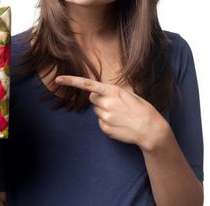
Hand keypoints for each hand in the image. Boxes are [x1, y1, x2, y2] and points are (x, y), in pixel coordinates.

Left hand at [55, 75, 169, 151]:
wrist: (151, 130)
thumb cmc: (141, 109)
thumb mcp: (128, 94)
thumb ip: (110, 93)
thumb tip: (95, 96)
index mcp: (112, 91)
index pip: (87, 84)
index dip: (71, 81)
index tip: (58, 79)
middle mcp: (106, 103)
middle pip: (92, 99)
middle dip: (100, 100)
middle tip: (116, 105)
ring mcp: (105, 117)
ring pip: (97, 112)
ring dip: (106, 112)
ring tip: (121, 116)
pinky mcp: (105, 128)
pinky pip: (101, 123)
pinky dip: (108, 123)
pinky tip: (120, 124)